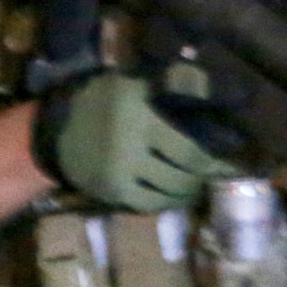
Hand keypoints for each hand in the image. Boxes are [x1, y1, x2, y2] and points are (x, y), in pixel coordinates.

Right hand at [32, 70, 235, 211]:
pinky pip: (151, 203)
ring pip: (171, 189)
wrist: (54, 130)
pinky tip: (173, 194)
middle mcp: (131, 143)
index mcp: (139, 113)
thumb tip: (220, 89)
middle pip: (185, 168)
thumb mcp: (133, 83)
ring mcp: (121, 171)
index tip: (231, 159)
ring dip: (189, 188)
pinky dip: (168, 201)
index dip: (215, 157)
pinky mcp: (113, 191)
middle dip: (205, 172)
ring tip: (195, 182)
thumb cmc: (101, 101)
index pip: (190, 146)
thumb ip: (172, 85)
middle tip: (215, 171)